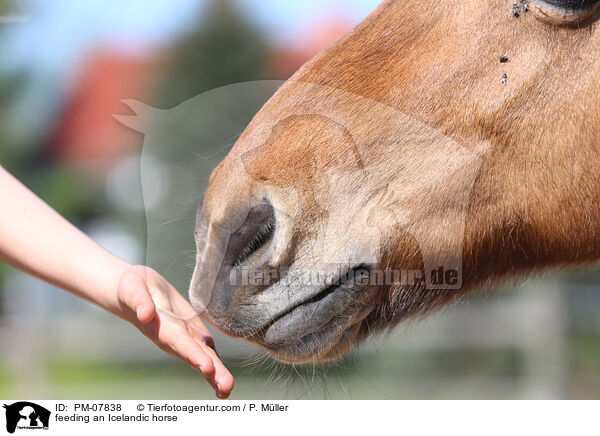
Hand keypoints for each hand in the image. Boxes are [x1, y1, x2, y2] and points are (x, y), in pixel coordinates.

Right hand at [115, 265, 233, 397]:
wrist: (136, 290)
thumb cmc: (132, 289)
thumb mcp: (133, 290)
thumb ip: (139, 301)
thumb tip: (144, 314)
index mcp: (162, 327)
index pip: (180, 342)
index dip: (193, 354)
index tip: (207, 367)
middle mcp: (175, 338)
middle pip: (196, 356)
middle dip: (212, 372)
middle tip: (226, 387)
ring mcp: (185, 337)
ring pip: (204, 356)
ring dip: (217, 373)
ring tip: (227, 389)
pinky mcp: (193, 333)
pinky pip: (207, 350)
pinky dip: (216, 366)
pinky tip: (224, 382)